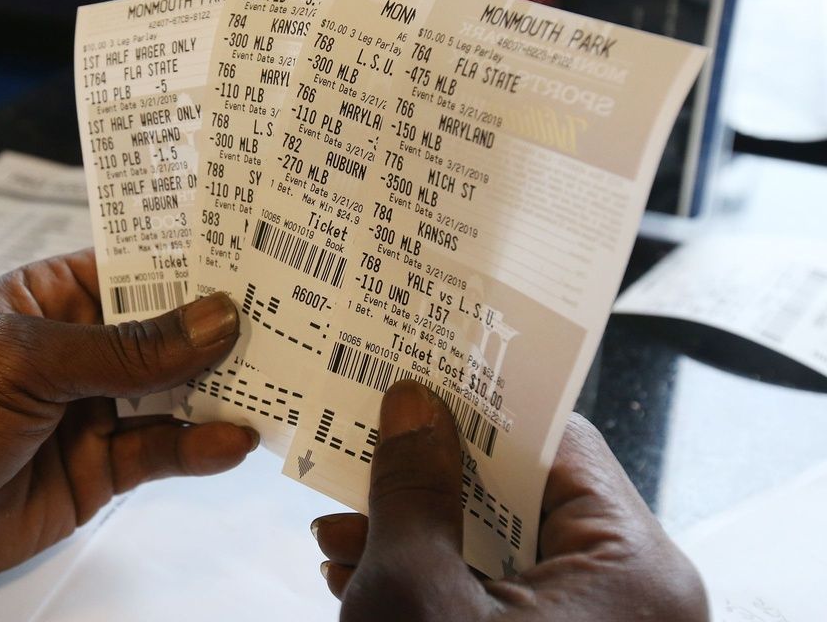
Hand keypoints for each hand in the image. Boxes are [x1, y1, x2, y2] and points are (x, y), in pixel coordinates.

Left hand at [0, 249, 254, 598]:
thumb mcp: (22, 361)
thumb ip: (125, 348)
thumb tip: (216, 317)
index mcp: (48, 296)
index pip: (135, 265)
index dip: (193, 259)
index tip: (259, 248)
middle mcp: (76, 348)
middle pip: (166, 330)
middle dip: (223, 325)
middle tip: (294, 315)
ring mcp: (90, 410)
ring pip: (175, 393)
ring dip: (223, 388)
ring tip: (281, 378)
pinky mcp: (98, 471)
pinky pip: (161, 452)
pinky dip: (199, 448)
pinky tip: (233, 440)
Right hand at [313, 381, 707, 620]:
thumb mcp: (416, 593)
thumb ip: (414, 487)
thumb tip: (413, 403)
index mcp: (634, 571)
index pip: (562, 444)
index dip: (484, 405)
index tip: (420, 373)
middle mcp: (633, 602)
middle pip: (528, 499)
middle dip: (430, 477)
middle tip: (366, 442)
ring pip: (503, 553)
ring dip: (418, 533)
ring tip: (338, 524)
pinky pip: (499, 604)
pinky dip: (433, 584)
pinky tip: (358, 574)